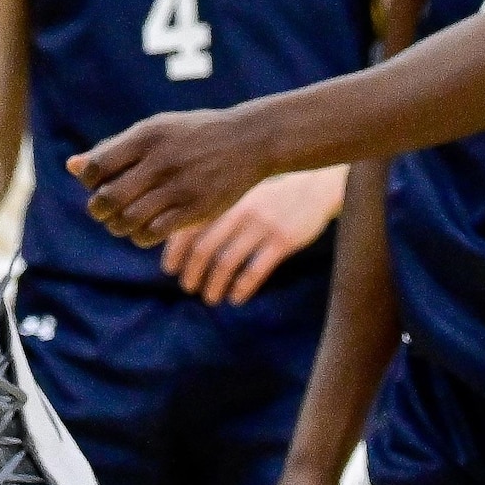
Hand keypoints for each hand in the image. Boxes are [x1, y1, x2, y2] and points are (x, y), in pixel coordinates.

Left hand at [71, 103, 277, 247]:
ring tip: (121, 222)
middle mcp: (161, 160)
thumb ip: (114, 148)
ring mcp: (179, 186)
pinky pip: (153, 233)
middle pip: (109, 197)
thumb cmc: (193, 134)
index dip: (88, 181)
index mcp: (146, 136)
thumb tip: (71, 166)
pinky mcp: (196, 209)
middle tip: (103, 210)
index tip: (96, 184)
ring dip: (117, 226)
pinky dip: (140, 236)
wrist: (248, 140)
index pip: (97, 166)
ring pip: (129, 219)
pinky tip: (143, 230)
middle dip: (98, 209)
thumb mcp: (154, 130)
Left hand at [164, 169, 341, 305]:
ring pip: (226, 262)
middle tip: (187, 287)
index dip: (175, 250)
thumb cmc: (272, 195)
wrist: (315, 187)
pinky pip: (255, 271)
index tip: (169, 268)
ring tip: (210, 297)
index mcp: (225, 198)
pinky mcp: (283, 241)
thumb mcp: (243, 195)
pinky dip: (241, 288)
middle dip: (191, 271)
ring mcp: (261, 226)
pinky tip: (236, 298)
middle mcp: (239, 211)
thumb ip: (218, 210)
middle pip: (203, 247)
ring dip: (213, 285)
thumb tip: (182, 239)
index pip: (189, 225)